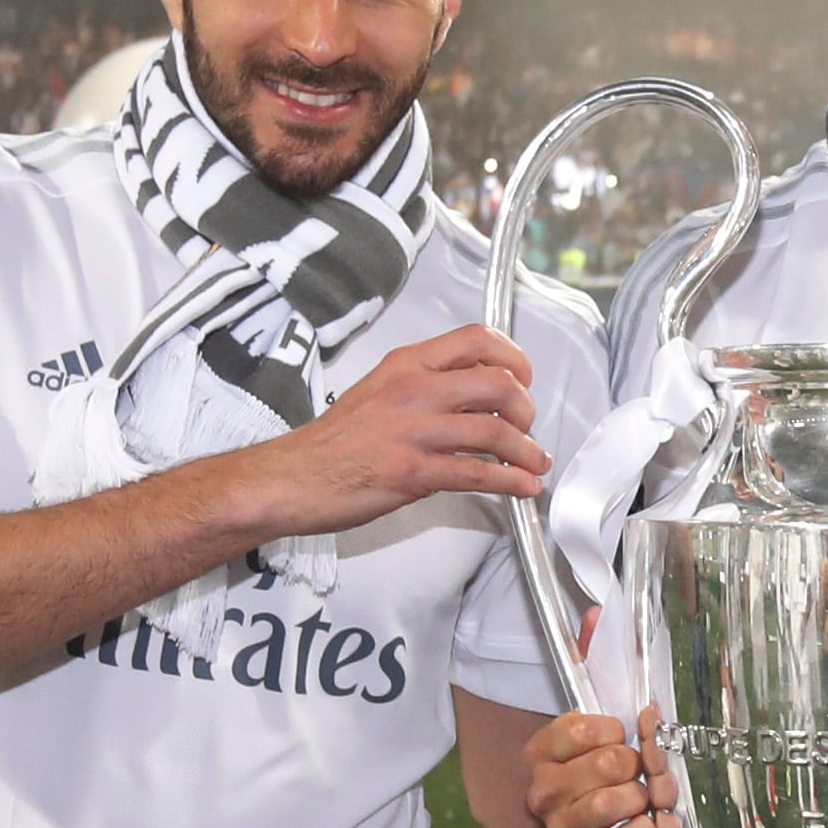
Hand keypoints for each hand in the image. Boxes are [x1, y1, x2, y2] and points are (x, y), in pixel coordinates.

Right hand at [232, 325, 546, 539]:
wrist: (292, 477)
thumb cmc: (335, 442)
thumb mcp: (380, 391)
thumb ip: (426, 387)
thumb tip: (476, 398)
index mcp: (407, 364)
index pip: (477, 339)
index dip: (514, 359)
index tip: (524, 380)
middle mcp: (413, 389)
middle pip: (499, 383)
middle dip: (527, 409)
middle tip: (527, 427)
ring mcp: (413, 430)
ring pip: (495, 431)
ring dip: (526, 451)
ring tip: (535, 463)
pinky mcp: (412, 472)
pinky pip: (477, 473)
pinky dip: (511, 482)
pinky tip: (523, 488)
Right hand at [522, 703, 681, 827]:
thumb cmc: (611, 779)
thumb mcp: (612, 742)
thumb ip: (632, 727)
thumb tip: (651, 714)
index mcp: (542, 753)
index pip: (582, 729)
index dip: (614, 731)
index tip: (618, 741)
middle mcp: (544, 791)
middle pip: (606, 763)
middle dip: (636, 765)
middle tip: (636, 774)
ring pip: (608, 803)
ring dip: (640, 799)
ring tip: (641, 801)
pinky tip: (645, 826)